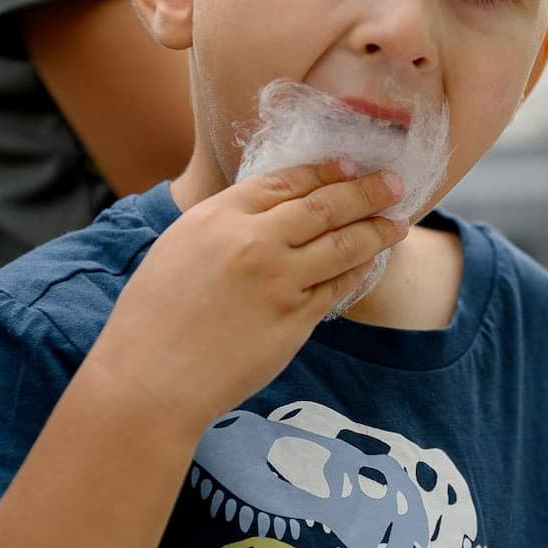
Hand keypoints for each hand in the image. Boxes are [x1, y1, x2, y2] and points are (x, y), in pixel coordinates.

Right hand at [90, 160, 409, 436]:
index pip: (286, 181)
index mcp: (219, 215)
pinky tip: (369, 263)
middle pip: (325, 205)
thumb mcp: (179, 247)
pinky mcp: (294, 320)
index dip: (326, 171)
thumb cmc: (152, 318)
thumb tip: (267, 213)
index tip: (353, 167)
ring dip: (377, 230)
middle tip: (395, 184)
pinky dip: (358, 270)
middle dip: (367, 191)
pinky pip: (337, 286)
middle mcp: (253, 241)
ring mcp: (278, 281)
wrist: (149, 380)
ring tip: (398, 223)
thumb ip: (224, 225)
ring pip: (343, 244)